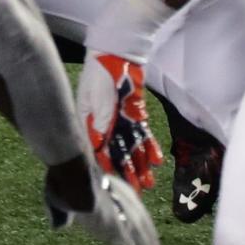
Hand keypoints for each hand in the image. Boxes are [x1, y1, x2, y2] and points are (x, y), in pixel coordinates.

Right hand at [45, 166, 160, 244]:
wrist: (72, 175)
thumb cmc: (66, 178)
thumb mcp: (74, 192)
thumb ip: (72, 209)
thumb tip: (58, 224)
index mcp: (124, 193)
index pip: (142, 220)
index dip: (143, 238)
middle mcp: (132, 206)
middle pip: (149, 237)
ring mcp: (128, 220)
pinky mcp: (120, 233)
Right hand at [77, 52, 163, 190]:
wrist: (114, 53)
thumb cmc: (99, 74)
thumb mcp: (95, 100)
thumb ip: (99, 125)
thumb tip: (99, 149)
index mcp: (89, 121)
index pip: (98, 150)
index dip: (106, 167)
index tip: (114, 185)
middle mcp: (104, 123)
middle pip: (117, 151)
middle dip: (127, 172)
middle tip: (137, 191)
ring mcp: (120, 118)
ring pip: (132, 146)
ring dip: (140, 164)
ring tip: (149, 182)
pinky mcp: (134, 112)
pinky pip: (142, 133)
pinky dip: (149, 146)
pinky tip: (156, 160)